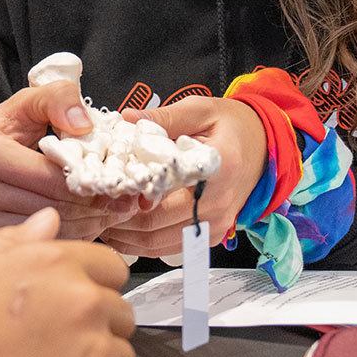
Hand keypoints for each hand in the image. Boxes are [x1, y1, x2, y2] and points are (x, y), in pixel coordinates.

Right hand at [0, 82, 114, 242]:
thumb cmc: (6, 130)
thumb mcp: (29, 102)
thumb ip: (58, 99)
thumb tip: (83, 124)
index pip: (50, 178)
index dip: (89, 181)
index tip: (117, 183)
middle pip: (51, 208)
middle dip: (93, 206)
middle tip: (124, 204)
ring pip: (48, 231)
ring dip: (87, 225)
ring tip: (110, 214)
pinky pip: (39, 245)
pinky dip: (70, 238)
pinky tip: (87, 225)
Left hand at [97, 97, 266, 259]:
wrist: (265, 147)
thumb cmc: (232, 125)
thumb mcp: (200, 109)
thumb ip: (164, 117)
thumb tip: (126, 121)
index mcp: (216, 169)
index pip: (162, 193)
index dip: (125, 195)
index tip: (100, 189)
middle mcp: (218, 204)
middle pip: (155, 224)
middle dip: (119, 219)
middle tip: (91, 207)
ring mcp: (216, 225)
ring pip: (159, 243)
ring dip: (127, 237)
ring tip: (100, 221)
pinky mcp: (212, 236)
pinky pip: (172, 247)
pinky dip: (143, 243)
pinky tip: (123, 230)